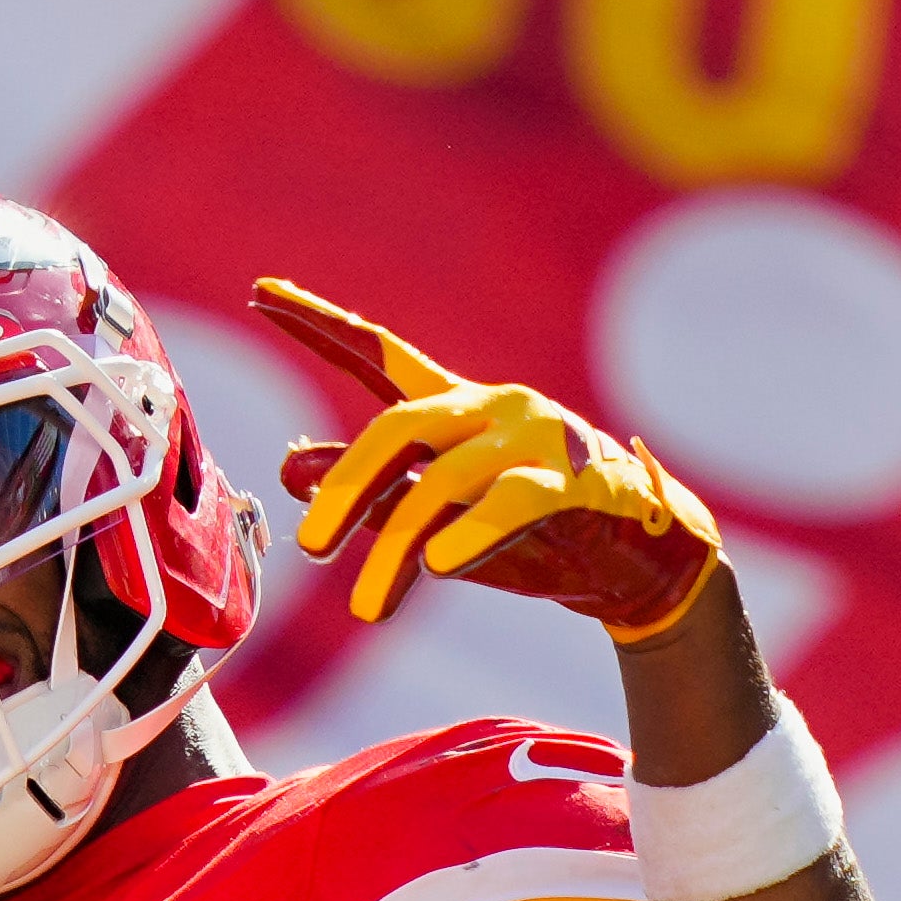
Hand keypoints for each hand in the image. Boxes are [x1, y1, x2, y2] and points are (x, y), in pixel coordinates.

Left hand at [245, 278, 722, 640]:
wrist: (640, 561)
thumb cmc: (535, 538)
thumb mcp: (440, 517)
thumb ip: (373, 492)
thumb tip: (288, 464)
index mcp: (458, 409)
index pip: (377, 354)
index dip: (320, 324)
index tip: (260, 294)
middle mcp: (493, 408)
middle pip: (399, 428)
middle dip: (347, 488)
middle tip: (312, 548)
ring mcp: (537, 438)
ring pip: (443, 482)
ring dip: (397, 547)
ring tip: (368, 607)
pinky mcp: (575, 480)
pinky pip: (511, 501)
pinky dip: (470, 535)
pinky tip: (438, 567)